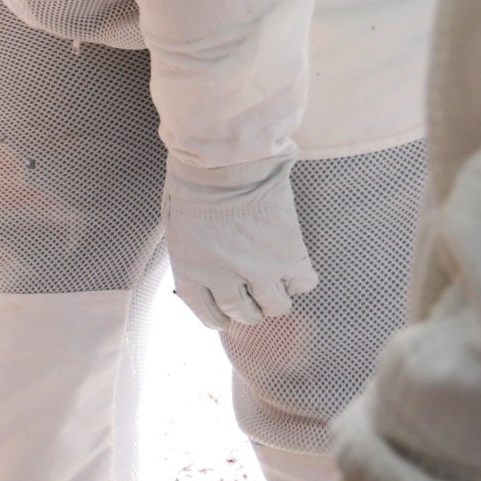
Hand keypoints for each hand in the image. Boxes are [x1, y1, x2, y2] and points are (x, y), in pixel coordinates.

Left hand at [164, 154, 318, 328]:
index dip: (219, 318)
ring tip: (275, 283)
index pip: (207, 314)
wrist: (223, 161)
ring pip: (276, 307)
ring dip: (275, 299)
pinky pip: (303, 283)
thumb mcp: (177, 228)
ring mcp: (259, 270)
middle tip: (255, 297)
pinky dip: (300, 279)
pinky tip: (292, 265)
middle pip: (244, 314)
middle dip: (249, 310)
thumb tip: (208, 275)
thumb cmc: (193, 184)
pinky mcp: (289, 256)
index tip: (227, 317)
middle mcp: (224, 279)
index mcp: (191, 272)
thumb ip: (192, 258)